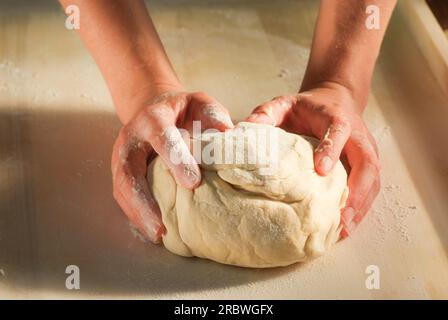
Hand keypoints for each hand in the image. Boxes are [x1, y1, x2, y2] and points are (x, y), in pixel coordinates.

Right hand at [111, 91, 233, 242]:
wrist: (155, 108)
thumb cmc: (183, 110)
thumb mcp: (200, 103)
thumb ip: (214, 116)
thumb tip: (229, 136)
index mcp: (153, 118)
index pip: (162, 138)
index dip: (175, 159)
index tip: (193, 183)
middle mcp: (131, 137)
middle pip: (130, 170)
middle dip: (143, 200)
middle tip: (162, 227)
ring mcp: (122, 156)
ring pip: (122, 187)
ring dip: (137, 214)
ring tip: (158, 236)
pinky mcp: (121, 171)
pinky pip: (123, 195)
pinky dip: (135, 215)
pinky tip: (152, 231)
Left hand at [246, 82, 379, 236]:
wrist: (334, 99)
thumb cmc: (308, 106)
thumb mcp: (284, 103)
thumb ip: (266, 113)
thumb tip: (242, 131)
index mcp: (336, 117)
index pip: (338, 131)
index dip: (331, 149)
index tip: (320, 170)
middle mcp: (357, 135)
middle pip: (368, 162)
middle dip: (357, 190)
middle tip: (341, 216)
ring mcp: (365, 150)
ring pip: (373, 178)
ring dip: (361, 204)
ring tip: (344, 228)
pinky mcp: (367, 162)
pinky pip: (371, 186)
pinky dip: (362, 206)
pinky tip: (347, 224)